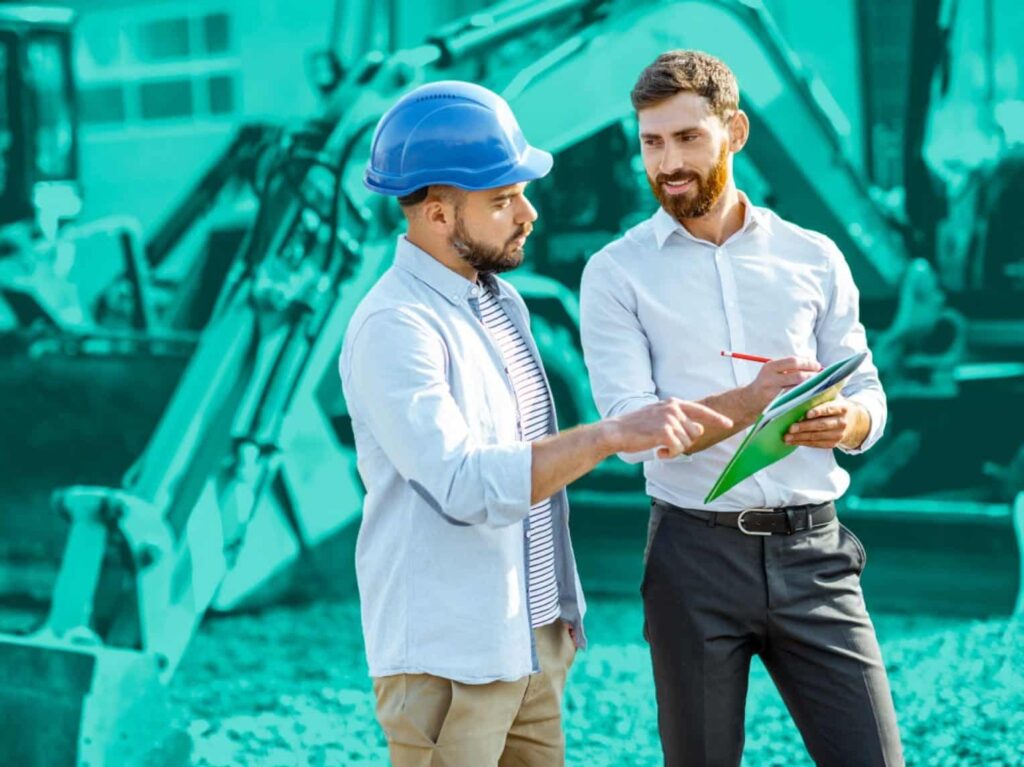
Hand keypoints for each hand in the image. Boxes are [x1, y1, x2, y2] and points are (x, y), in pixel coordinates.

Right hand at [604, 398, 732, 458]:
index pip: (701, 410)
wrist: (617, 431)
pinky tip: (658, 452)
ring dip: (675, 449)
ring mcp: (669, 419)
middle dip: (684, 441)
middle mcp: (673, 409)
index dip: (717, 418)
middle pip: (696, 432)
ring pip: (687, 442)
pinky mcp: (664, 432)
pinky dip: (669, 454)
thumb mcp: (659, 417)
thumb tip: (699, 428)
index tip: (729, 423)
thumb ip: (679, 420)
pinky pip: (678, 449)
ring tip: (659, 446)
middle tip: (666, 443)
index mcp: (673, 403)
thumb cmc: (637, 427)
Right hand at [748, 356, 821, 407]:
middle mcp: (770, 379)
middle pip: (798, 376)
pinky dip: (804, 396)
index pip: (793, 361)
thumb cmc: (767, 383)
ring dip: (810, 387)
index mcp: (770, 367)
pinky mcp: (776, 405)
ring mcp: (772, 393)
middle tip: (820, 377)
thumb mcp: (773, 371)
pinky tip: (810, 395)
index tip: (817, 366)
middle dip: (812, 376)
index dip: (808, 363)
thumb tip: (813, 363)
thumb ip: (789, 366)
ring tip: (817, 386)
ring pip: (798, 389)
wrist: (749, 400)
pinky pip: (795, 400)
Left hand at [785, 397, 867, 449]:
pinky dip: (803, 443)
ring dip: (800, 437)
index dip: (819, 411)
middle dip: (805, 427)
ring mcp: (838, 434)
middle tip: (791, 428)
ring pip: (817, 436)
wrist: (854, 422)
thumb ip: (820, 395)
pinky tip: (792, 441)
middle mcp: (842, 422)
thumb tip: (800, 390)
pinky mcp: (833, 444)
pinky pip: (816, 444)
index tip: (807, 414)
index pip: (830, 409)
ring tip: (787, 437)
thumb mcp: (834, 398)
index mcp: (842, 407)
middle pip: (821, 425)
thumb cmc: (836, 407)